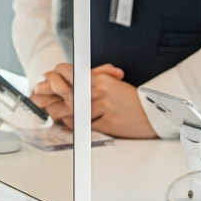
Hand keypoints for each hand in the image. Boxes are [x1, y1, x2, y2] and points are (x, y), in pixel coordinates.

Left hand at [31, 62, 156, 137]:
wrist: (156, 113)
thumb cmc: (131, 100)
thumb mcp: (111, 84)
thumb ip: (89, 83)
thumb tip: (66, 84)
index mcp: (99, 79)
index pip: (69, 74)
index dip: (55, 78)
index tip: (46, 81)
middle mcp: (100, 90)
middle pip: (67, 94)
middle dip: (54, 98)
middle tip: (44, 101)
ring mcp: (105, 106)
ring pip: (74, 111)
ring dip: (65, 115)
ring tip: (59, 115)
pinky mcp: (109, 123)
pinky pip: (86, 125)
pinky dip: (78, 126)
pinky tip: (76, 125)